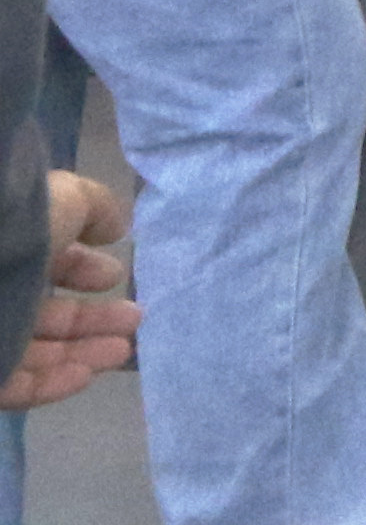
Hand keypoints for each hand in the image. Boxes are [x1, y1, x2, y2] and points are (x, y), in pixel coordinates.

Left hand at [1, 174, 133, 411]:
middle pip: (44, 313)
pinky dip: (53, 383)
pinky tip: (88, 374)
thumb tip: (116, 229)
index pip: (43, 263)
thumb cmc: (10, 233)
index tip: (116, 276)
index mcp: (8, 251)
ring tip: (122, 350)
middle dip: (91, 317)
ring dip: (83, 352)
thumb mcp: (61, 200)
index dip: (82, 269)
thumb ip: (94, 207)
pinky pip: (17, 386)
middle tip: (132, 318)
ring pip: (36, 352)